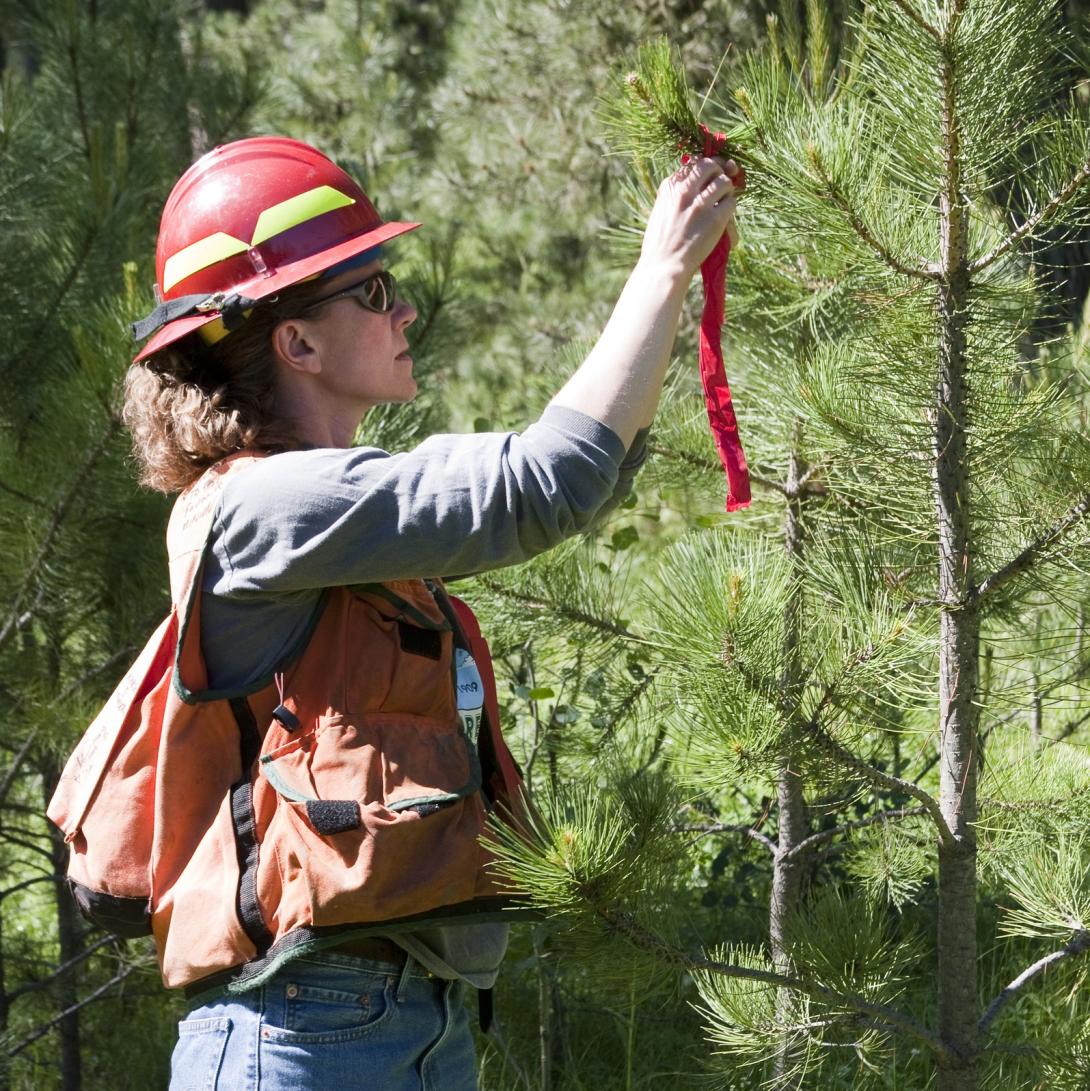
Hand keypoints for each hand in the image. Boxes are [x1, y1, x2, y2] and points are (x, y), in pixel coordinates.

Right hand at [639, 157, 739, 280]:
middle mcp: (683, 192)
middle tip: (723, 180)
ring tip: (723, 200)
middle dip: (720, 170)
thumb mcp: (661, 212)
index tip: (713, 171)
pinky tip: (725, 216)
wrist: (663, 267)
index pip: (693, 163)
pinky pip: (732, 202)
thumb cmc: (661, 244)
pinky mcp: (715, 220)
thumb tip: (699, 184)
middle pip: (710, 165)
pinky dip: (730, 207)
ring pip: (724, 181)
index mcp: (669, 188)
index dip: (707, 165)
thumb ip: (676, 195)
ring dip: (727, 189)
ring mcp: (699, 205)